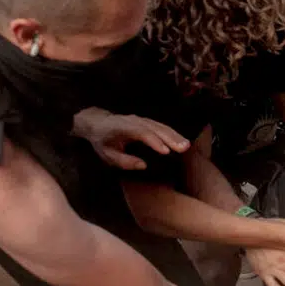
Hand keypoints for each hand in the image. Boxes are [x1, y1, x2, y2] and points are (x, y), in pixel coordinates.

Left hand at [73, 108, 190, 170]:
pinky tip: (181, 140)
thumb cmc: (103, 141)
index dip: (154, 141)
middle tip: (184, 148)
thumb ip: (124, 161)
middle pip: (154, 128)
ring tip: (186, 145)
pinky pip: (160, 125)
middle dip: (170, 138)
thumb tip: (143, 165)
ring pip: (159, 126)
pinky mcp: (146, 121)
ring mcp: (140, 119)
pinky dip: (172, 132)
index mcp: (122, 128)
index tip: (166, 152)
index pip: (141, 133)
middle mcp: (133, 121)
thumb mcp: (108, 155)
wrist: (97, 123)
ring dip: (174, 135)